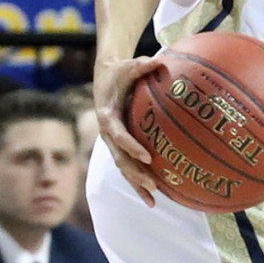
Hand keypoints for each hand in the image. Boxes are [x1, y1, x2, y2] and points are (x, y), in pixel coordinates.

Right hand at [93, 54, 167, 204]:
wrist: (105, 80)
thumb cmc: (119, 73)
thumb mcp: (128, 66)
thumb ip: (141, 66)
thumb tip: (158, 61)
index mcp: (107, 117)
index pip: (119, 135)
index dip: (131, 146)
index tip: (147, 156)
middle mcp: (108, 134)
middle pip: (121, 158)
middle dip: (135, 173)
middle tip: (153, 185)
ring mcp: (113, 143)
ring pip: (124, 168)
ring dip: (137, 185)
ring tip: (153, 201)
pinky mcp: (120, 147)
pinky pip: (129, 167)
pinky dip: (139, 182)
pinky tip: (154, 197)